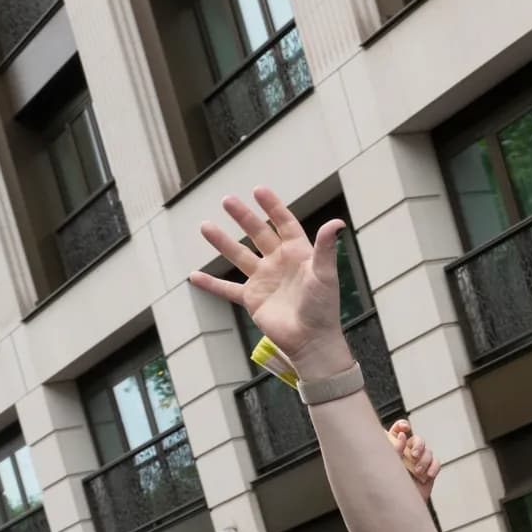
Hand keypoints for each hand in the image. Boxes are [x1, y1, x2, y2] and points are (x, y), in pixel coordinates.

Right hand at [189, 191, 350, 380]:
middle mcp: (279, 263)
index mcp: (298, 253)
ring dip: (222, 242)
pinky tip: (194, 276)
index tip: (258, 190)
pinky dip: (211, 284)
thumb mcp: (325, 274)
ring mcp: (264, 280)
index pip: (284, 224)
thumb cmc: (323, 308)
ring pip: (238, 256)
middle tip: (227, 200)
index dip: (272, 207)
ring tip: (205, 226)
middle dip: (243, 217)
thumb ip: (326, 248)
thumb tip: (337, 222)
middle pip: (258, 234)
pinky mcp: (252, 300)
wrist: (311, 341)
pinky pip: (227, 289)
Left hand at [391, 420, 436, 503]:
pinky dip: (434, 467)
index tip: (405, 428)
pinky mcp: (429, 472)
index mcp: (394, 449)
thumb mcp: (388, 466)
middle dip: (418, 445)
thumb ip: (394, 450)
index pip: (398, 430)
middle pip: (417, 439)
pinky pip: (436, 463)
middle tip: (414, 455)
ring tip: (418, 472)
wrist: (399, 509)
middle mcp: (406, 454)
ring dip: (424, 460)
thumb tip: (401, 435)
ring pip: (428, 452)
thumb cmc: (387, 488)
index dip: (402, 425)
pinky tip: (427, 475)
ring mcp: (419, 463)